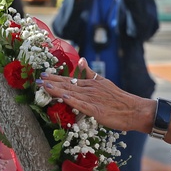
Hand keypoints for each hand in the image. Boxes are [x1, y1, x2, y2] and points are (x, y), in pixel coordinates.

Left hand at [37, 58, 154, 133]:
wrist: (133, 109)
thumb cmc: (118, 98)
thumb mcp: (104, 82)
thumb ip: (90, 72)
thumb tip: (81, 59)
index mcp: (90, 84)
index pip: (69, 80)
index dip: (55, 78)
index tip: (42, 76)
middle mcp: (89, 90)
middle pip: (67, 85)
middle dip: (51, 83)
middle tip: (37, 80)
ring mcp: (92, 99)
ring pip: (72, 93)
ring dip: (57, 90)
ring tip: (44, 87)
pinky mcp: (96, 110)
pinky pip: (82, 104)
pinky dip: (72, 100)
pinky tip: (62, 97)